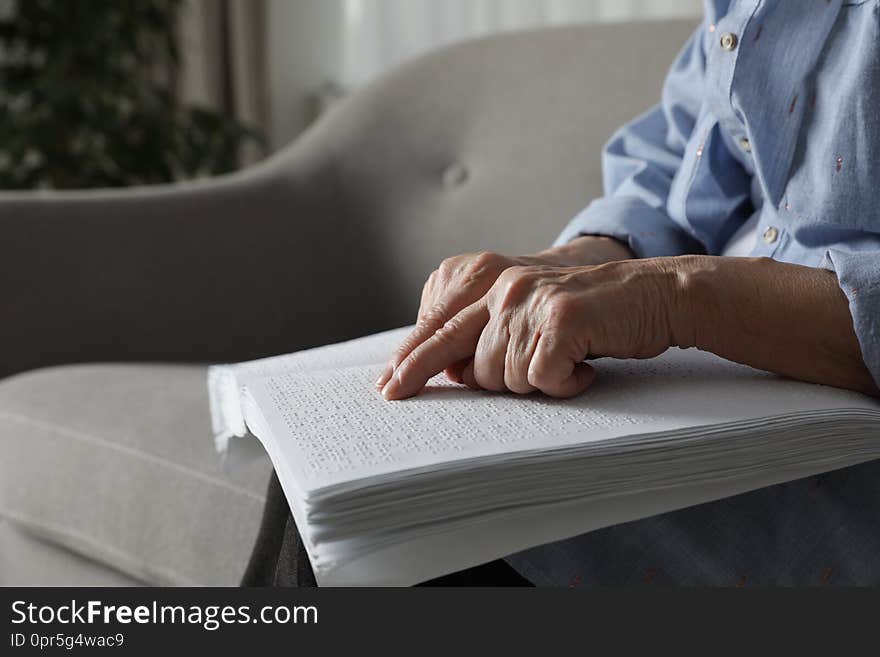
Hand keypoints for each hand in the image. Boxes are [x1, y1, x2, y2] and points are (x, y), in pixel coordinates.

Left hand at [375, 236, 634, 391]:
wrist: (653, 294)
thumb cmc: (591, 315)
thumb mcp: (530, 315)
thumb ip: (489, 334)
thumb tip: (451, 372)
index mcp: (491, 284)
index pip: (439, 329)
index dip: (412, 361)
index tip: (389, 388)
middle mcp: (503, 287)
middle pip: (468, 365)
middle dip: (482, 380)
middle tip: (483, 377)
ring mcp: (530, 300)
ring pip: (505, 378)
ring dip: (537, 381)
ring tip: (567, 358)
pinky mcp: (560, 319)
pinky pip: (541, 379)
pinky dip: (566, 383)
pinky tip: (585, 365)